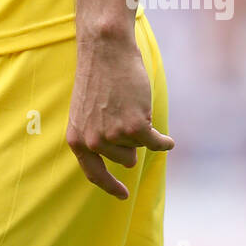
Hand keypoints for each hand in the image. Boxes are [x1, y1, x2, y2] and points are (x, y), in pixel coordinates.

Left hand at [66, 28, 173, 199]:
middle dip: (130, 139)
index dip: (110, 186)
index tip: (123, 195)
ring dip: (141, 127)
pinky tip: (169, 140)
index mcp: (77, 139)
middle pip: (125, 158)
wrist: (105, 49)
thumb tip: (122, 159)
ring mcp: (114, 136)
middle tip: (124, 111)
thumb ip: (95, 135)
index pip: (94, 173)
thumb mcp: (87, 110)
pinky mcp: (135, 127)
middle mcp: (92, 142)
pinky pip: (156, 143)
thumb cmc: (98, 75)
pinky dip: (164, 142)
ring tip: (130, 102)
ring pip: (140, 146)